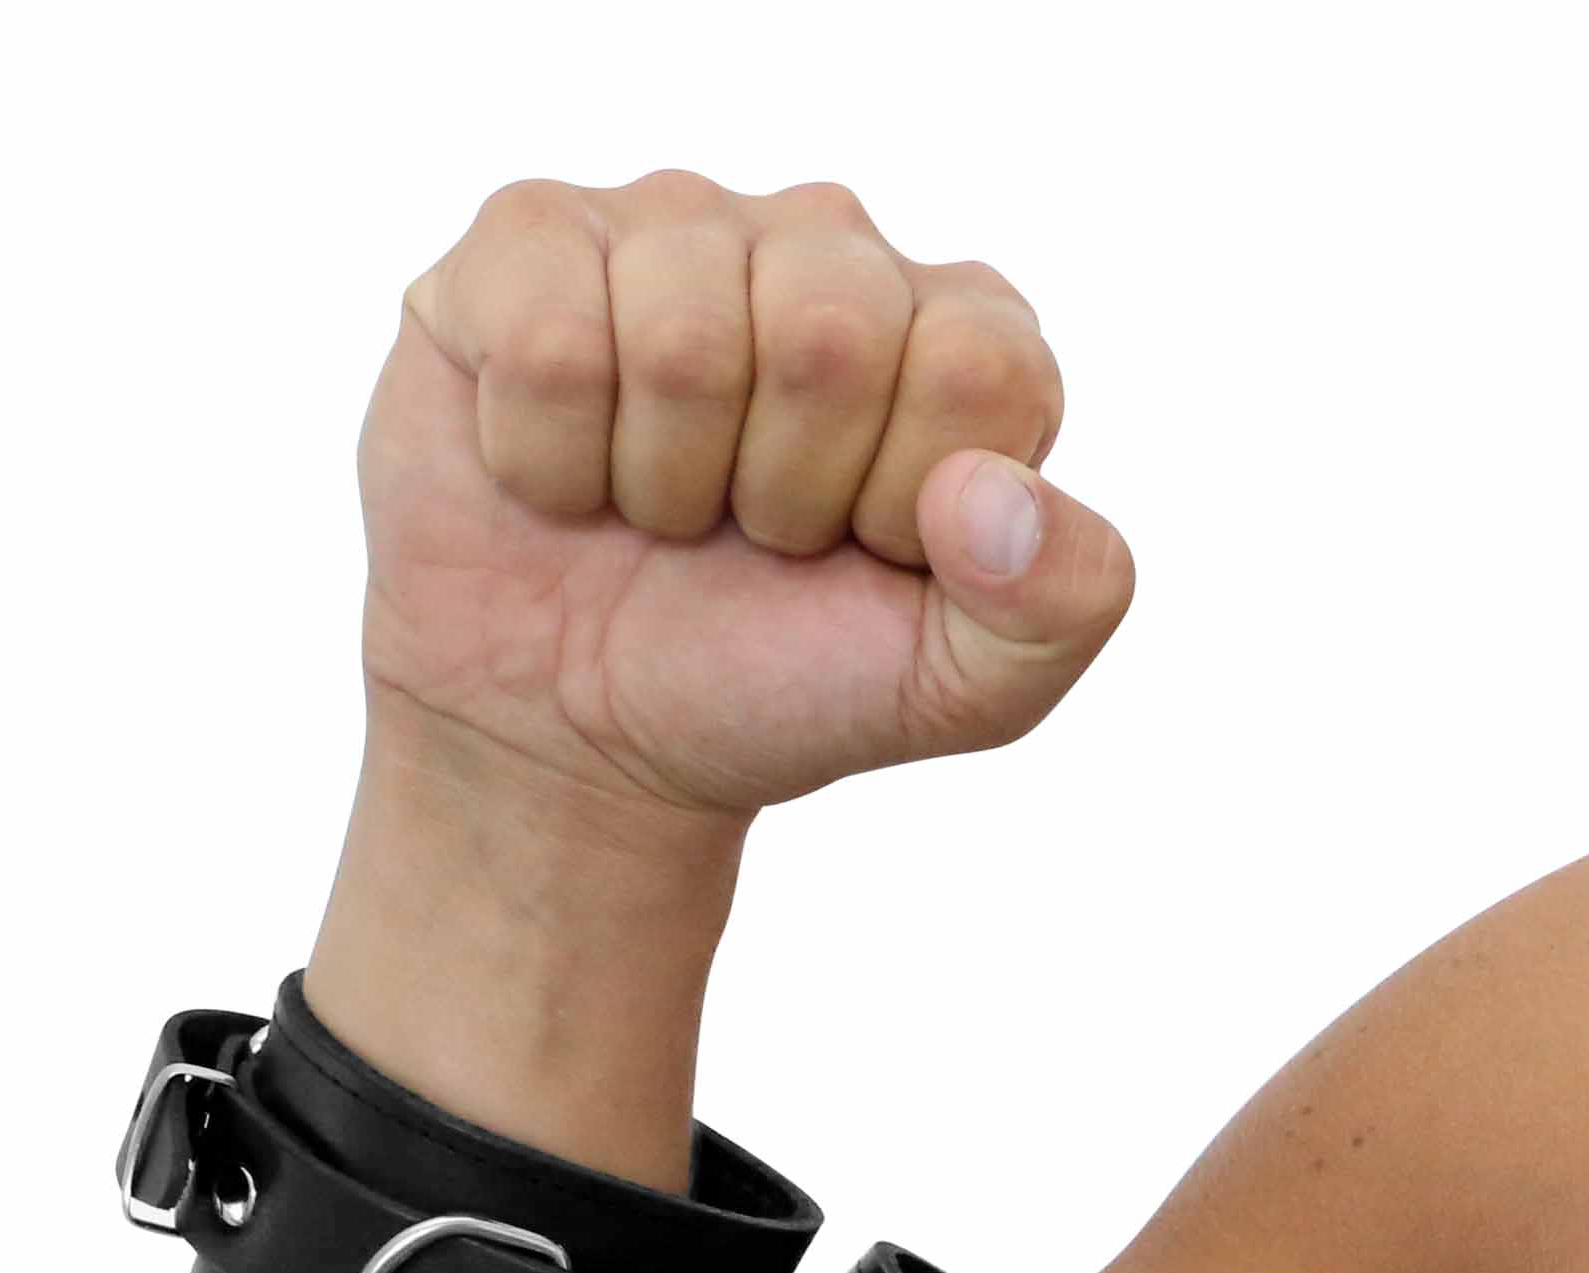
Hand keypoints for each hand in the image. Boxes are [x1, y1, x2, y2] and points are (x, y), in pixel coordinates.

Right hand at [361, 170, 1134, 824]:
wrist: (586, 729)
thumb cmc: (788, 677)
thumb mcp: (972, 685)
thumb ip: (1061, 598)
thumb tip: (994, 491)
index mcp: (968, 332)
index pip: (979, 366)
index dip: (908, 499)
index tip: (869, 549)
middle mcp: (832, 245)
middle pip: (831, 332)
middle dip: (785, 488)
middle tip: (756, 529)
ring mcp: (678, 225)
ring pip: (682, 341)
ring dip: (664, 479)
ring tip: (663, 504)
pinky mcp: (527, 240)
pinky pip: (545, 338)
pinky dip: (551, 457)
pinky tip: (566, 471)